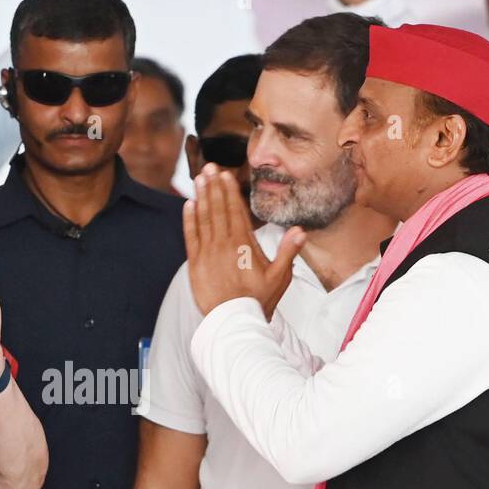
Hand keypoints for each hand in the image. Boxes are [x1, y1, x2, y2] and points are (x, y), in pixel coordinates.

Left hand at [185, 164, 304, 318]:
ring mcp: (208, 253)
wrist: (234, 321)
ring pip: (203, 218)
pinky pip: (191, 236)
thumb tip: (299, 230)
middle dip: (214, 186)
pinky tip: (188, 204)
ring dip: (202, 197)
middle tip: (209, 167)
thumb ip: (288, 251)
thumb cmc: (259, 300)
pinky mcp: (195, 264)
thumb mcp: (280, 277)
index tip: (225, 175)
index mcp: (244, 244)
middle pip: (218, 209)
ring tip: (199, 178)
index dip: (229, 191)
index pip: (235, 211)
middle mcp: (224, 244)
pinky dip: (189, 219)